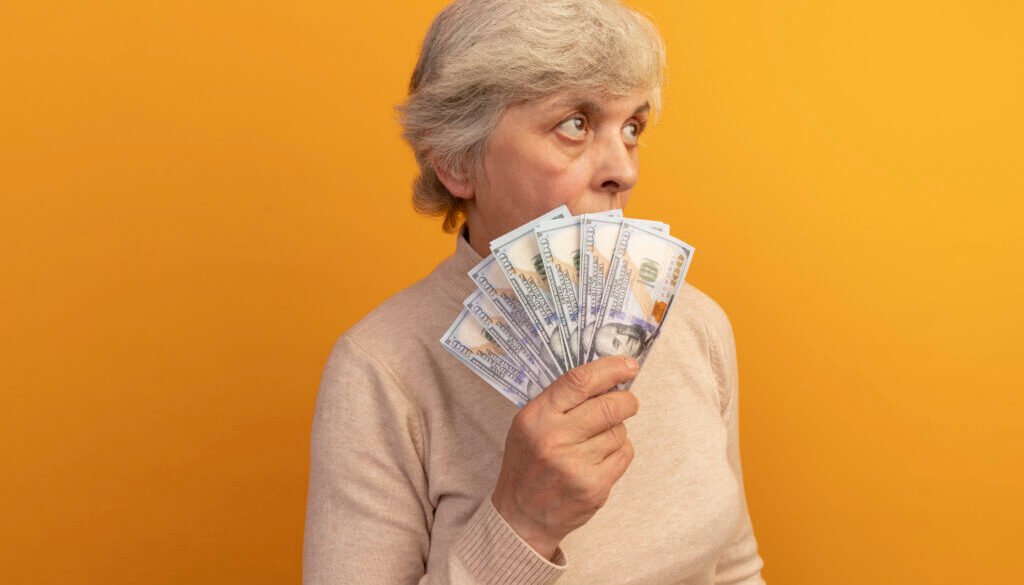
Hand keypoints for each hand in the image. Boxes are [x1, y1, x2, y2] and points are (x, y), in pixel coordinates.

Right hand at [491, 356, 639, 560]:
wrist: (521, 516)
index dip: (610, 369)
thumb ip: (561, 402)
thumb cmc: (528, 464)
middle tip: (627, 401)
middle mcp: (554, 439)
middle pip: (609, 406)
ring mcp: (575, 465)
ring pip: (619, 431)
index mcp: (537, 417)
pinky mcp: (594, 487)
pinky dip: (619, 451)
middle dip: (626, 400)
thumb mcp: (528, 425)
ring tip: (596, 441)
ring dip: (616, 430)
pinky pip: (624, 454)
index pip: (579, 381)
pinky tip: (600, 458)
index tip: (628, 365)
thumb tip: (606, 379)